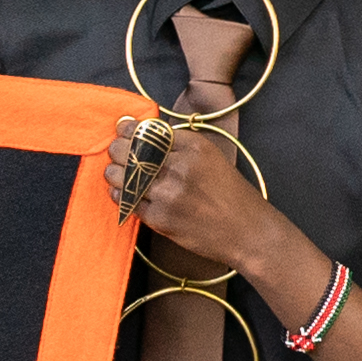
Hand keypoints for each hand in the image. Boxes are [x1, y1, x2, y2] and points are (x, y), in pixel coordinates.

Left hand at [113, 117, 293, 283]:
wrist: (247, 232)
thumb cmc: (231, 195)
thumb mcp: (213, 158)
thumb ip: (182, 145)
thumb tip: (147, 133)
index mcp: (195, 147)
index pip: (150, 131)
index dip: (129, 129)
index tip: (122, 128)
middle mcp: (180, 167)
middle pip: (133, 151)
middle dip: (118, 149)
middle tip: (115, 151)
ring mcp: (168, 194)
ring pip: (125, 177)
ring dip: (114, 173)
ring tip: (114, 172)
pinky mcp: (161, 219)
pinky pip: (129, 203)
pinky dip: (120, 196)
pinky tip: (120, 192)